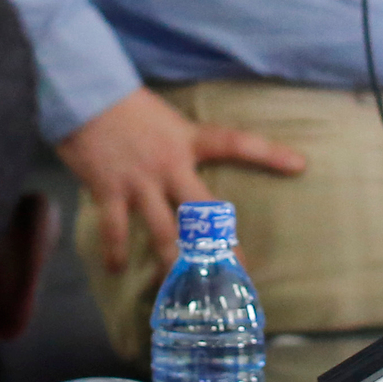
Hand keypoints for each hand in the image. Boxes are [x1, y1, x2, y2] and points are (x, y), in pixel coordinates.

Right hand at [55, 88, 305, 269]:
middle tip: (240, 271)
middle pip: (203, 211)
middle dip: (221, 245)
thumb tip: (183, 165)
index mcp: (187, 140)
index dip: (269, 154)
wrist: (82, 91)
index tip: (300, 165)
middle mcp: (170, 164)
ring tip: (183, 289)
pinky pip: (116, 229)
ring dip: (173, 263)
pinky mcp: (109, 190)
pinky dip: (114, 252)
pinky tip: (116, 270)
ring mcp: (140, 181)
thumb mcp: (162, 117)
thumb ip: (176, 143)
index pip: (236, 143)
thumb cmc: (122, 103)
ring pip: (163, 232)